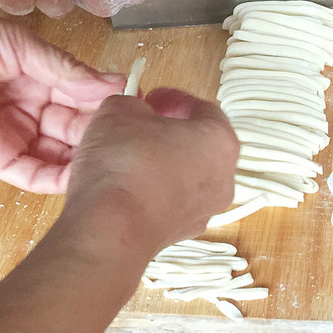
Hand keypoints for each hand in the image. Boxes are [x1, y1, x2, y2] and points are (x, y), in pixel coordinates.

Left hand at [0, 0, 124, 192]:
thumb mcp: (20, 45)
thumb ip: (65, 70)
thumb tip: (115, 82)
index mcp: (40, 78)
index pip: (83, 96)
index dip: (110, 104)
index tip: (142, 109)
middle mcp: (32, 109)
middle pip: (76, 129)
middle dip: (102, 134)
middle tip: (134, 141)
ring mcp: (14, 136)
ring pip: (60, 154)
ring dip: (85, 159)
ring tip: (116, 162)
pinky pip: (31, 174)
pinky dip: (56, 179)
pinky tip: (83, 180)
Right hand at [63, 88, 238, 257]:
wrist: (110, 228)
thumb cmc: (125, 161)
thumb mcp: (120, 111)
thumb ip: (132, 104)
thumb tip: (132, 113)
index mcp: (220, 141)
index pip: (204, 110)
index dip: (175, 99)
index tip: (152, 98)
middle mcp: (222, 179)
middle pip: (200, 146)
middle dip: (171, 132)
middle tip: (143, 124)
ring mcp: (203, 211)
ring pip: (185, 177)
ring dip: (162, 163)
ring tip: (128, 154)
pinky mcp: (179, 234)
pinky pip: (169, 202)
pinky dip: (152, 190)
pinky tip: (124, 185)